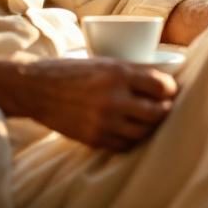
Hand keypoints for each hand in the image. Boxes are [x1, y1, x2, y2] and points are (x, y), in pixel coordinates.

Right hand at [8, 57, 177, 151]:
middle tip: (166, 107)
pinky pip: (125, 145)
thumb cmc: (70, 70)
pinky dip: (132, 139)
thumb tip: (164, 80)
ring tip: (150, 120)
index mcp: (117, 73)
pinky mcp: (95, 138)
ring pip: (144, 132)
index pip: (162, 86)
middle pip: (157, 113)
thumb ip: (130, 71)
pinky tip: (131, 130)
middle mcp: (113, 99)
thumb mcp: (102, 61)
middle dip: (166, 110)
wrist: (35, 88)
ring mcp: (104, 122)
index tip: (170, 90)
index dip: (171, 89)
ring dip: (151, 127)